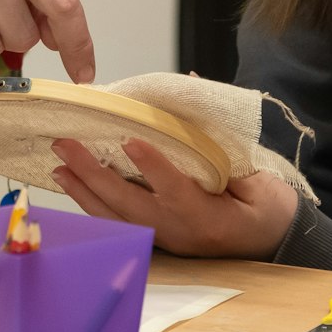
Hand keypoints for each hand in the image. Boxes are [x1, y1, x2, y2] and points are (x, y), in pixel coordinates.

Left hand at [51, 136, 298, 258]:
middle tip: (66, 146)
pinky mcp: (157, 239)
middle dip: (94, 176)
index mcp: (211, 216)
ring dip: (84, 191)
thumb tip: (190, 86)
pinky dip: (92, 204)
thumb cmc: (267, 207)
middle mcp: (181, 232)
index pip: (177, 191)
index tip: (130, 140)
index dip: (154, 167)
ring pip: (117, 218)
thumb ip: (225, 141)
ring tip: (58, 165)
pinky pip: (118, 223)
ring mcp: (166, 239)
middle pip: (131, 206)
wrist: (273, 245)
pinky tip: (72, 185)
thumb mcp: (261, 177)